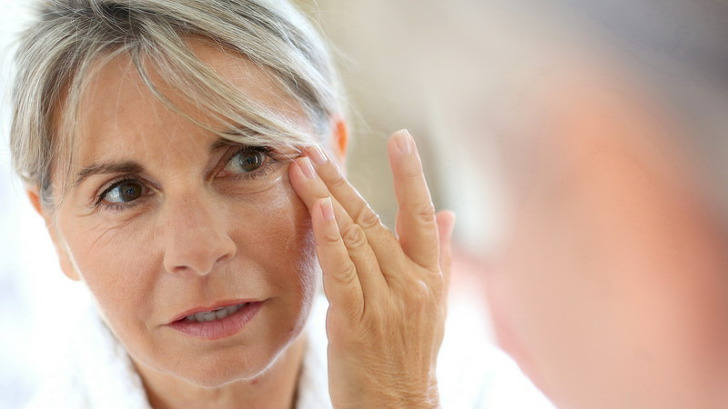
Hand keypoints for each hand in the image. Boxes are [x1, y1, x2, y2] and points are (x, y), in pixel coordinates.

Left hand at [288, 129, 454, 408]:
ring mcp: (385, 302)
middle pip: (373, 219)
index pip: (420, 214)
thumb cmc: (411, 354)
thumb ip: (437, 255)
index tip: (402, 137)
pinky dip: (331, 239)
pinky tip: (319, 209)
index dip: (412, 174)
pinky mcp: (356, 322)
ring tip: (301, 167)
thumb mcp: (434, 304)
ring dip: (325, 198)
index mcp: (428, 276)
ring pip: (354, 239)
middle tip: (316, 148)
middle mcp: (410, 283)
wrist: (399, 407)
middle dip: (342, 180)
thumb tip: (447, 213)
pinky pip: (343, 273)